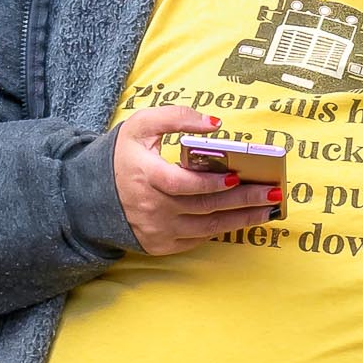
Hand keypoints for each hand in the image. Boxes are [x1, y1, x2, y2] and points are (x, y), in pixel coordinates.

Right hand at [112, 105, 286, 256]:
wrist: (89, 197)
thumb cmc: (121, 157)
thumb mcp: (141, 126)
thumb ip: (176, 116)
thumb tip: (215, 124)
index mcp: (145, 177)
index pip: (183, 184)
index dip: (210, 184)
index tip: (236, 178)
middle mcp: (151, 208)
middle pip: (204, 207)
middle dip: (243, 201)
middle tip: (273, 193)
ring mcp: (157, 231)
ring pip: (207, 227)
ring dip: (241, 219)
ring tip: (269, 209)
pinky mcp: (160, 245)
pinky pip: (198, 239)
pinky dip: (222, 229)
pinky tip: (243, 220)